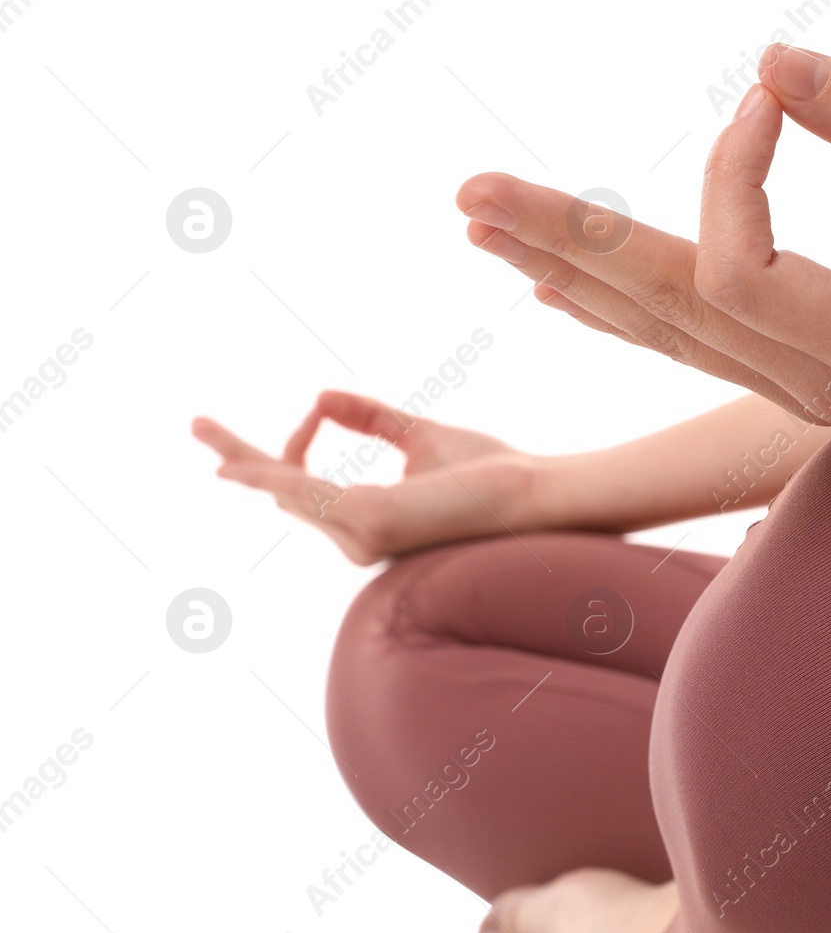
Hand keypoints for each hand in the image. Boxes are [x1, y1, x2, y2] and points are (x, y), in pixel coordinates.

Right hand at [192, 390, 548, 564]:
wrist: (530, 492)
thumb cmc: (490, 472)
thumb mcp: (418, 435)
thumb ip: (372, 419)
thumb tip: (321, 395)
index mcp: (370, 518)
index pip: (308, 488)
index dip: (293, 446)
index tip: (316, 406)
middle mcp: (358, 536)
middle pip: (283, 494)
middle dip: (242, 461)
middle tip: (197, 427)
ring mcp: (361, 535)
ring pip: (287, 492)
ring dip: (246, 461)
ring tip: (203, 431)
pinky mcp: (370, 520)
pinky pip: (308, 492)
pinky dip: (273, 473)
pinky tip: (243, 462)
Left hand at [455, 44, 830, 423]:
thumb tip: (772, 59)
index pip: (733, 267)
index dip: (729, 169)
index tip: (777, 95)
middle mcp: (823, 387)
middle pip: (664, 309)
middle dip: (566, 239)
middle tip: (466, 193)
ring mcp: (812, 390)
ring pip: (668, 328)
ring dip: (574, 269)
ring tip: (484, 226)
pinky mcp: (813, 370)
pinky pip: (696, 336)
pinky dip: (624, 305)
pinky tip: (560, 288)